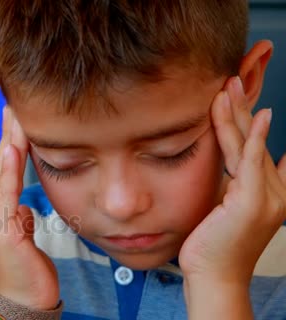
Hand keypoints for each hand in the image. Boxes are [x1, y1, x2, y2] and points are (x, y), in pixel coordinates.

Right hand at [0, 106, 59, 309]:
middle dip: (7, 135)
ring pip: (1, 176)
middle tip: (12, 105)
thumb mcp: (22, 238)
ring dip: (10, 144)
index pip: (1, 172)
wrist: (24, 304)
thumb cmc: (26, 273)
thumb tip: (24, 207)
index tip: (13, 119)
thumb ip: (18, 218)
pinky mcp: (0, 232)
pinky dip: (9, 170)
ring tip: (15, 117)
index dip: (7, 144)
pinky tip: (11, 149)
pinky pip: (6, 195)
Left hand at [179, 77, 285, 315]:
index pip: (258, 147)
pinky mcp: (252, 203)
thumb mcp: (226, 206)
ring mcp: (266, 197)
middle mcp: (273, 191)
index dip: (251, 121)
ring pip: (249, 145)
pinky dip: (252, 138)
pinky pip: (251, 162)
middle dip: (241, 109)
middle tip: (229, 81)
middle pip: (253, 140)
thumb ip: (233, 181)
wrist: (213, 276)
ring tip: (228, 87)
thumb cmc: (213, 244)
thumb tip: (231, 161)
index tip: (241, 96)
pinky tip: (255, 116)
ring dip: (238, 114)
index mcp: (268, 191)